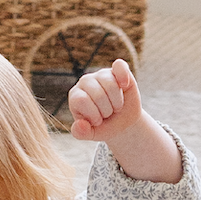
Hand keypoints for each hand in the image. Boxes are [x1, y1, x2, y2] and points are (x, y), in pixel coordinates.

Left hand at [67, 58, 183, 184]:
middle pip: (97, 94)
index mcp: (75, 96)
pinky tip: (125, 85)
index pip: (81, 100)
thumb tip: (80, 124)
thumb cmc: (105, 126)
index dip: (93, 114)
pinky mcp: (117, 70)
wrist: (122, 121)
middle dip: (107, 110)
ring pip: (110, 84)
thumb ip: (82, 133)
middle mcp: (85, 82)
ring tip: (116, 106)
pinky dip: (123, 75)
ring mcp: (101, 74)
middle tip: (108, 113)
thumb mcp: (93, 134)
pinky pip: (119, 65)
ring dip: (117, 101)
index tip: (98, 121)